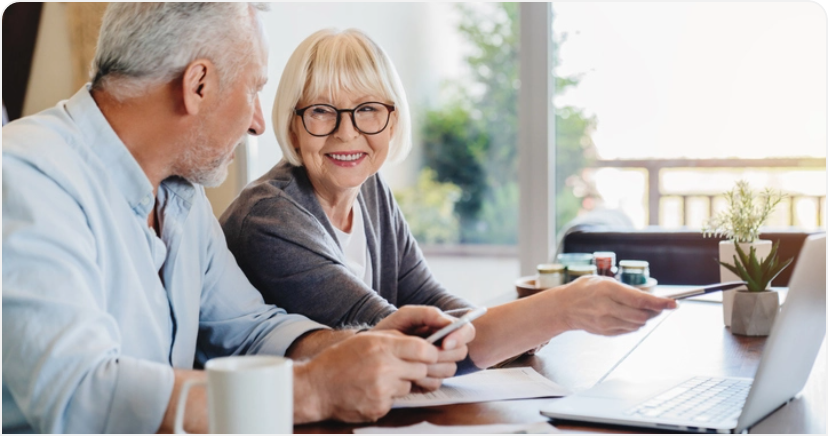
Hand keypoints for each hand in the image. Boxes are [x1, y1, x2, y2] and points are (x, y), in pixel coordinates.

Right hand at [299, 330, 436, 422]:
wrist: (316, 388)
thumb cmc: (339, 360)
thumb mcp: (366, 340)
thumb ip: (394, 339)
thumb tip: (422, 343)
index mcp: (382, 346)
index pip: (424, 350)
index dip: (430, 353)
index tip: (428, 355)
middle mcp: (384, 367)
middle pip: (421, 370)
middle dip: (416, 369)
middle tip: (401, 368)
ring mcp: (382, 390)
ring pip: (409, 386)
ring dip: (400, 383)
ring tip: (378, 379)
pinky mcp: (379, 408)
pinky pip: (395, 401)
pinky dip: (387, 397)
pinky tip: (370, 391)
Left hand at [373, 306, 474, 390]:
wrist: (371, 352)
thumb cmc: (389, 330)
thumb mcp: (405, 316)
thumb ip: (428, 314)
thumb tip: (448, 323)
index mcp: (444, 329)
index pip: (468, 331)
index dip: (460, 337)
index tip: (444, 342)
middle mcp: (445, 347)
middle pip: (461, 352)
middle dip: (444, 354)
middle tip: (425, 353)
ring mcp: (438, 365)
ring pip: (450, 369)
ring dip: (432, 367)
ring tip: (412, 361)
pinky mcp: (429, 381)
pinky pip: (436, 383)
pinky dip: (423, 379)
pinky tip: (409, 373)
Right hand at [556, 276, 676, 335]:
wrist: (564, 307)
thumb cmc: (584, 290)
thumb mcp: (603, 281)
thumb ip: (626, 290)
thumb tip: (650, 300)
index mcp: (606, 290)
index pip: (639, 300)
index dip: (659, 303)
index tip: (673, 303)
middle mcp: (606, 308)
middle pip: (641, 315)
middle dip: (654, 311)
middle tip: (659, 305)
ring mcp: (605, 322)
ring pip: (637, 324)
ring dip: (644, 317)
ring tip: (640, 309)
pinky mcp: (605, 332)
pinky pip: (629, 330)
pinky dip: (634, 323)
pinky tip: (627, 315)